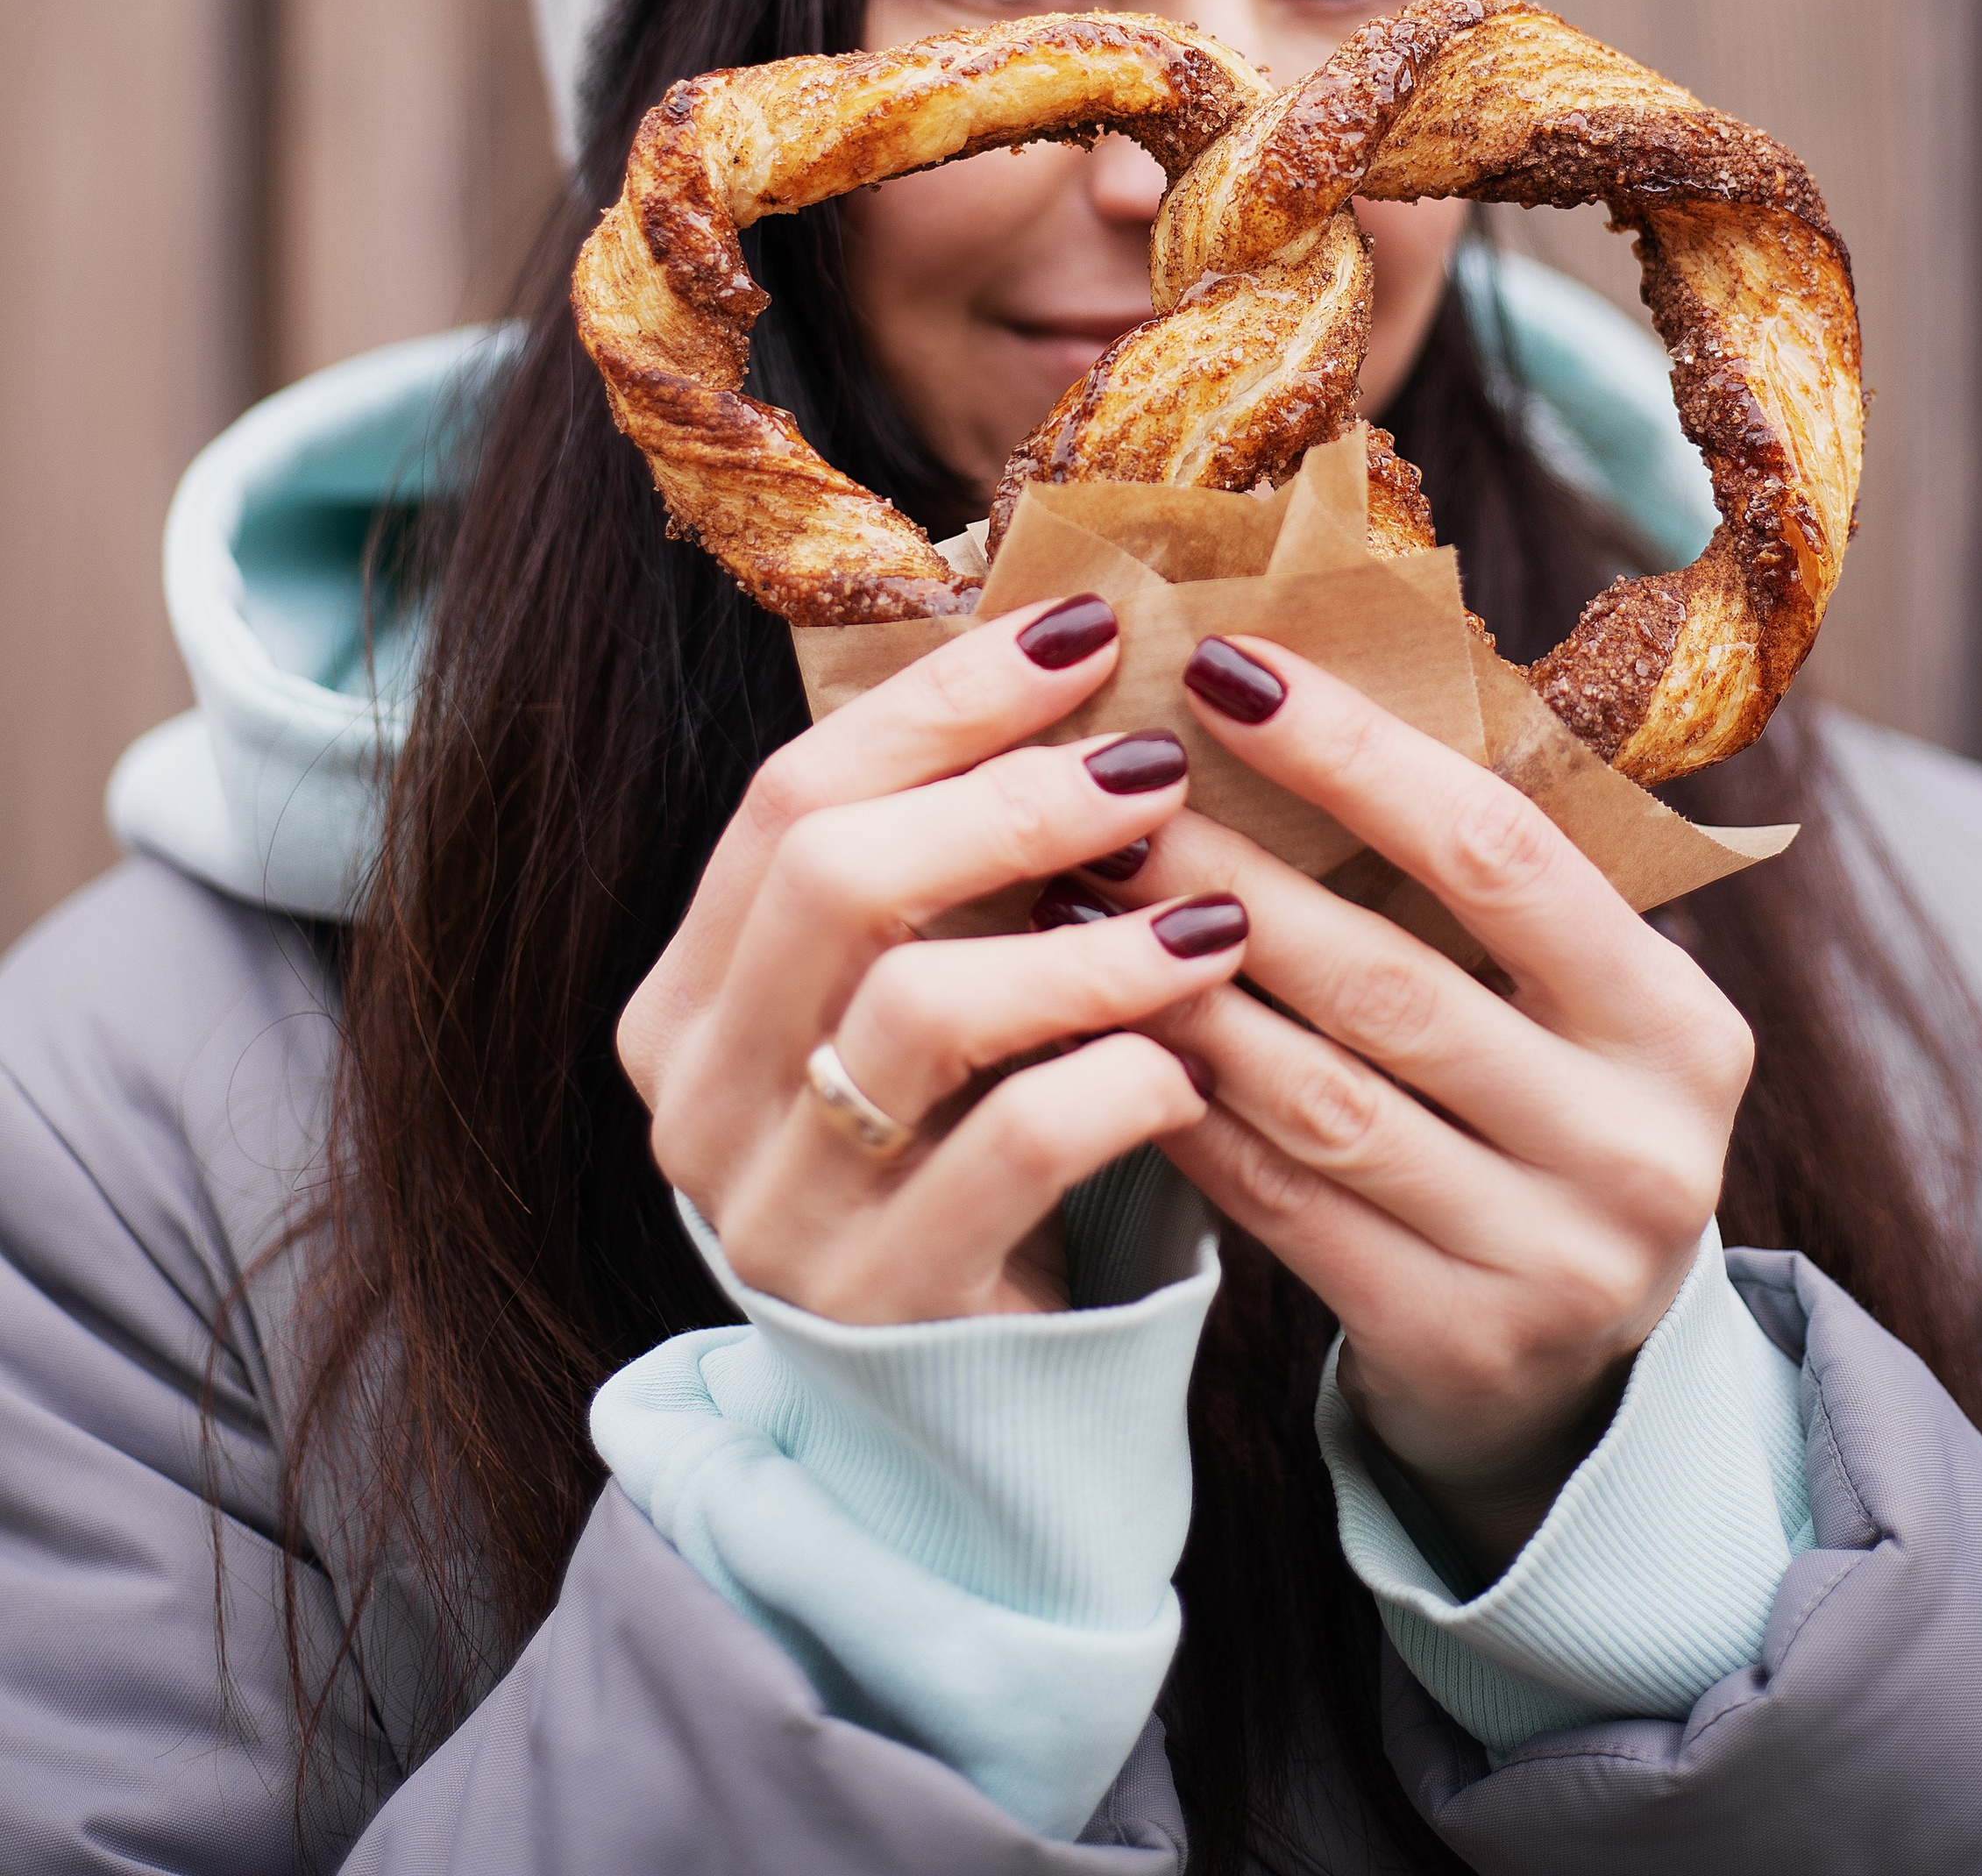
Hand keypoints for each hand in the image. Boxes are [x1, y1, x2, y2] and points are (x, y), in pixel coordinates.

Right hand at [616, 596, 1247, 1324]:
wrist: (952, 1430)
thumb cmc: (951, 1161)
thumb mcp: (913, 1008)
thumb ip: (943, 873)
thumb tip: (1076, 659)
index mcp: (689, 998)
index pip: (790, 796)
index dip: (942, 703)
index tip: (1084, 631)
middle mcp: (700, 1100)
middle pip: (833, 877)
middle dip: (1009, 799)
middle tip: (1156, 766)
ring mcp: (774, 1213)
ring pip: (918, 1010)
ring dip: (1084, 941)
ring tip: (1212, 911)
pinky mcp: (883, 1312)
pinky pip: (1004, 1157)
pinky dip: (1111, 1085)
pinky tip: (1189, 1060)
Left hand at [1103, 636, 1753, 1582]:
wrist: (1583, 1379)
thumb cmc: (1540, 1118)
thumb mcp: (1566, 1004)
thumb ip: (1471, 883)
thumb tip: (1282, 686)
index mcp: (1677, 1024)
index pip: (1501, 852)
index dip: (1355, 754)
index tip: (1223, 668)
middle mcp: (1637, 1146)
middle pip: (1394, 977)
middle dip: (1229, 873)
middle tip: (1104, 792)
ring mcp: (1551, 1261)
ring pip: (1322, 1097)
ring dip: (1178, 989)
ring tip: (1072, 902)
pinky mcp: (1453, 1344)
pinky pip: (1283, 1206)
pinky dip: (1184, 1110)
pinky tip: (1103, 1039)